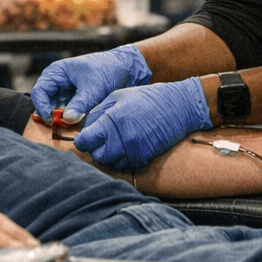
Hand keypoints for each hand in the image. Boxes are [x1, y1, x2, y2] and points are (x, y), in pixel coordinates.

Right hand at [31, 45, 151, 124]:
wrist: (126, 69)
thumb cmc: (108, 70)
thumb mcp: (93, 87)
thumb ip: (80, 104)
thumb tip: (67, 120)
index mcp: (57, 72)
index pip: (39, 92)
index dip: (42, 108)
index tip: (53, 121)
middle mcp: (58, 83)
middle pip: (45, 104)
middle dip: (54, 117)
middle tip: (64, 128)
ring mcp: (66, 93)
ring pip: (57, 112)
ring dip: (64, 121)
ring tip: (76, 125)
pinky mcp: (75, 102)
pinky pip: (68, 114)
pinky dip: (72, 121)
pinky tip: (81, 124)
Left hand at [74, 77, 210, 171]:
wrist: (179, 107)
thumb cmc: (146, 98)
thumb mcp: (117, 96)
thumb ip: (97, 113)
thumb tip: (84, 128)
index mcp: (113, 121)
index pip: (85, 142)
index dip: (83, 139)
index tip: (86, 136)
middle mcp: (122, 140)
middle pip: (96, 156)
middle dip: (95, 148)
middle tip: (101, 137)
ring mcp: (134, 152)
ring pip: (109, 163)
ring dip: (108, 155)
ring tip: (115, 140)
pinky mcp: (144, 159)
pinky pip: (124, 165)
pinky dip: (121, 158)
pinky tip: (126, 145)